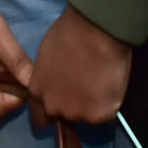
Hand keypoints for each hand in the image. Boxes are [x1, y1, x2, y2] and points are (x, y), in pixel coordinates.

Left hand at [25, 10, 132, 127]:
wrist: (95, 30)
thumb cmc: (69, 33)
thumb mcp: (46, 57)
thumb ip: (48, 77)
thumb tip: (56, 81)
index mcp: (37, 92)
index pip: (40, 117)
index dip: (53, 108)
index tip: (64, 98)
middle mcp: (54, 108)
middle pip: (65, 117)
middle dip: (74, 106)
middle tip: (86, 86)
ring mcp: (77, 114)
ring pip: (87, 116)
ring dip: (92, 104)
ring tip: (100, 80)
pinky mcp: (99, 116)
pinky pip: (107, 113)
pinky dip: (110, 102)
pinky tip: (111, 82)